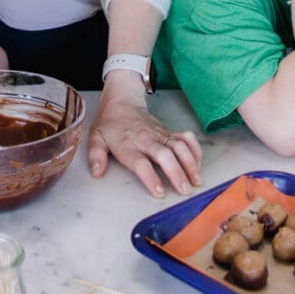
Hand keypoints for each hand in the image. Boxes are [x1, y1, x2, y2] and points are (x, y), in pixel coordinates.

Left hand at [87, 74, 201, 197]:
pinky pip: (185, 138)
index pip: (140, 163)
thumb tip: (97, 172)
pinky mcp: (168, 131)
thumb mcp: (95, 138)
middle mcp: (146, 139)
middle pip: (165, 155)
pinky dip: (195, 149)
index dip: (150, 177)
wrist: (122, 101)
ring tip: (197, 181)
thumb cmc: (110, 123)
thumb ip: (95, 155)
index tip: (160, 192)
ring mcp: (159, 134)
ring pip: (179, 146)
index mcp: (127, 145)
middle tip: (185, 191)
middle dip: (177, 173)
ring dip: (190, 163)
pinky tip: (198, 163)